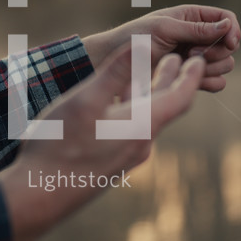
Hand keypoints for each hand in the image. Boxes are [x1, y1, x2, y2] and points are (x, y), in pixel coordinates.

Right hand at [0, 44, 204, 240]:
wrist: (40, 195)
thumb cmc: (60, 144)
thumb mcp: (86, 100)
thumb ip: (115, 72)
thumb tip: (142, 44)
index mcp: (141, 125)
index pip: (180, 97)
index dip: (191, 75)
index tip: (200, 60)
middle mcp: (141, 143)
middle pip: (165, 107)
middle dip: (170, 80)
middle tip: (178, 59)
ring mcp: (126, 157)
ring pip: (145, 118)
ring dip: (149, 94)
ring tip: (147, 76)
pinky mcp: (111, 165)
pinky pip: (130, 130)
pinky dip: (132, 109)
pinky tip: (117, 106)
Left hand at [83, 5, 240, 91]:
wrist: (115, 64)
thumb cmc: (134, 39)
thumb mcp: (164, 28)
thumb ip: (195, 28)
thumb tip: (227, 26)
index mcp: (192, 17)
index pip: (227, 19)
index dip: (233, 30)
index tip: (230, 42)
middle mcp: (197, 36)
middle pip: (229, 45)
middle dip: (216, 51)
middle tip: (190, 54)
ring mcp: (195, 58)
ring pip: (225, 64)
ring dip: (211, 67)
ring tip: (184, 66)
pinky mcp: (190, 77)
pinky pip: (216, 83)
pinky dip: (210, 83)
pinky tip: (191, 81)